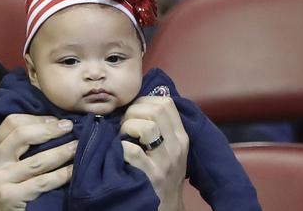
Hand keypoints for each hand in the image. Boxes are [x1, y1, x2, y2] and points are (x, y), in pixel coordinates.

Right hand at [0, 114, 76, 209]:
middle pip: (22, 135)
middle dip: (50, 129)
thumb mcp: (6, 164)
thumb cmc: (6, 188)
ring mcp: (1, 179)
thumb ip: (19, 147)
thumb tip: (52, 124)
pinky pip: (43, 182)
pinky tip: (73, 171)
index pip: (12, 122)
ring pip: (37, 160)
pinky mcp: (11, 197)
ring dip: (62, 151)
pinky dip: (61, 175)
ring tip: (78, 146)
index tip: (57, 120)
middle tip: (70, 127)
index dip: (37, 118)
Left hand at [120, 96, 188, 210]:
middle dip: (133, 111)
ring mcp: (164, 162)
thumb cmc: (164, 170)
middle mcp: (176, 147)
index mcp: (181, 136)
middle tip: (125, 125)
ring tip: (124, 137)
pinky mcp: (150, 176)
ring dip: (127, 127)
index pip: (167, 103)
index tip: (134, 111)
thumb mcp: (171, 147)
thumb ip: (162, 126)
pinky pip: (132, 151)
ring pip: (146, 127)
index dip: (144, 101)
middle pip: (156, 110)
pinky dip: (121, 147)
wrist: (166, 204)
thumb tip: (141, 102)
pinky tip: (121, 152)